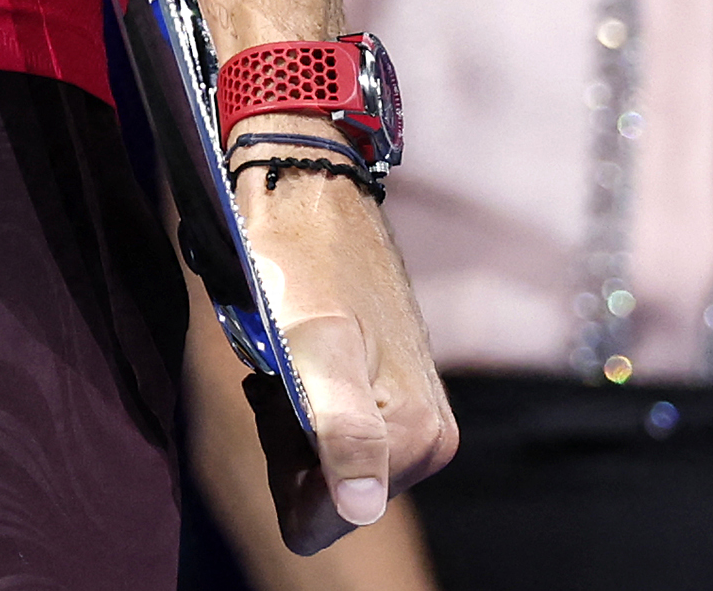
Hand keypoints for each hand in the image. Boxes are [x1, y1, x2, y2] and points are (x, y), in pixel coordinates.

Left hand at [240, 174, 458, 550]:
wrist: (309, 194)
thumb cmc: (301, 263)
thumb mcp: (314, 346)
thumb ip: (341, 430)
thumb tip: (360, 508)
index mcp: (419, 438)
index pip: (325, 519)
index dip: (286, 468)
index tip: (284, 397)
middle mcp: (431, 437)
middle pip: (328, 498)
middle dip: (290, 448)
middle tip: (282, 373)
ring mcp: (414, 415)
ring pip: (324, 466)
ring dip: (291, 423)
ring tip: (287, 361)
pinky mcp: (394, 393)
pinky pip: (330, 433)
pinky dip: (300, 405)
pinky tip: (294, 359)